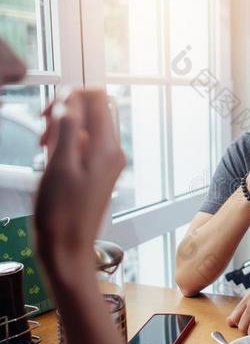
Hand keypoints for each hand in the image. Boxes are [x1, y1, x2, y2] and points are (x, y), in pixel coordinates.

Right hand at [34, 90, 125, 284]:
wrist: (67, 248)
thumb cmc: (61, 213)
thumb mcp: (59, 163)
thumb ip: (68, 127)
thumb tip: (71, 98)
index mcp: (107, 146)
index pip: (98, 97)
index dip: (71, 95)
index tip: (49, 112)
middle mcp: (112, 151)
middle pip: (91, 110)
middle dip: (63, 113)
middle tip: (43, 135)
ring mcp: (106, 162)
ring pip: (83, 128)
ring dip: (60, 130)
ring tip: (44, 151)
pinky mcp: (96, 172)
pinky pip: (81, 146)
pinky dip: (64, 146)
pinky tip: (49, 162)